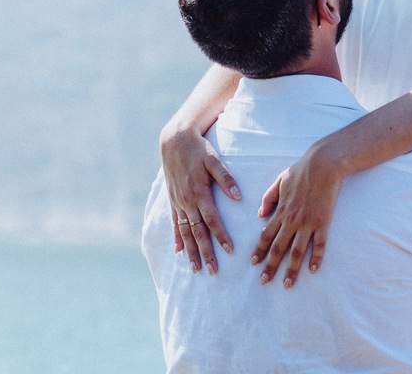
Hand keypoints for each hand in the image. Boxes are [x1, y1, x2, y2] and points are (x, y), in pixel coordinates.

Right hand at [160, 123, 241, 273]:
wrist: (174, 141)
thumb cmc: (198, 150)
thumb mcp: (214, 160)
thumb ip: (226, 179)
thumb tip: (239, 196)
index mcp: (199, 192)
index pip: (212, 220)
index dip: (221, 236)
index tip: (230, 251)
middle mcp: (187, 201)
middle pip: (197, 232)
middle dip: (205, 252)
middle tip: (212, 271)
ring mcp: (178, 202)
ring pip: (185, 232)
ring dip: (190, 251)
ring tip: (195, 268)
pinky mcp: (172, 200)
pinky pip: (175, 223)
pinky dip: (177, 238)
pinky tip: (178, 251)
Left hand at [251, 146, 342, 287]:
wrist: (323, 164)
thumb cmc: (301, 170)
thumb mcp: (280, 181)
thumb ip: (269, 198)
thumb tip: (260, 214)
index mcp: (281, 210)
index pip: (266, 235)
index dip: (259, 250)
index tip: (253, 264)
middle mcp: (292, 220)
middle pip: (278, 248)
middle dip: (270, 266)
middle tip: (264, 282)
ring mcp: (308, 222)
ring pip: (297, 251)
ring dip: (291, 269)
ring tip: (287, 284)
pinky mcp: (323, 222)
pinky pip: (319, 244)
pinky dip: (316, 258)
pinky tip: (313, 270)